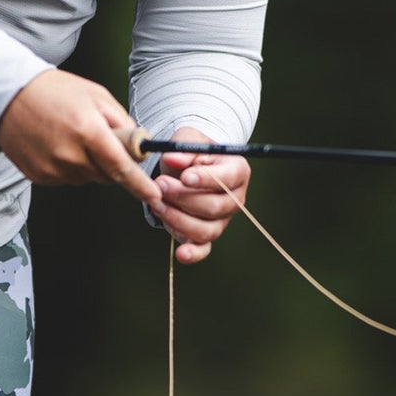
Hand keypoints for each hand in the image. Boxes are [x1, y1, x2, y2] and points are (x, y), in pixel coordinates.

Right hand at [0, 70, 161, 211]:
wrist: (6, 97)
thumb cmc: (51, 91)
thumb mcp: (95, 95)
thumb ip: (121, 121)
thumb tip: (138, 144)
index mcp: (87, 130)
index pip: (121, 167)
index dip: (139, 184)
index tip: (153, 195)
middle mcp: (70, 154)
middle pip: (107, 176)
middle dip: (112, 163)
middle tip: (100, 139)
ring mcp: (53, 168)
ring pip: (87, 178)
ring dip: (89, 164)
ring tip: (71, 136)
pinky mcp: (40, 177)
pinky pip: (68, 179)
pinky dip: (70, 166)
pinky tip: (58, 145)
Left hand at [153, 125, 249, 264]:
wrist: (186, 169)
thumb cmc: (191, 153)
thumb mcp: (187, 141)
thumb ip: (181, 149)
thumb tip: (171, 158)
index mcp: (238, 170)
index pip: (227, 178)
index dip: (206, 179)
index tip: (184, 177)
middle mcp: (236, 198)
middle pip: (214, 206)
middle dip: (184, 198)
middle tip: (160, 185)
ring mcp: (223, 219)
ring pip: (206, 229)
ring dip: (178, 219)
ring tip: (157, 203)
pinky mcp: (208, 234)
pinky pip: (204, 249)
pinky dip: (193, 253)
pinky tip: (181, 253)